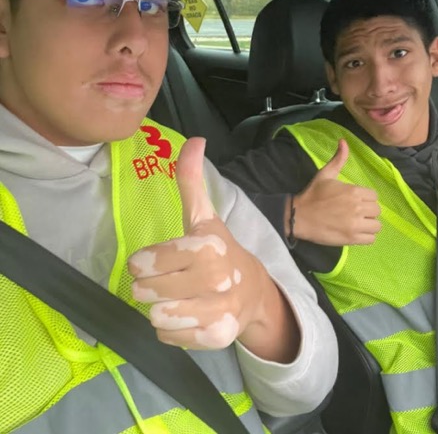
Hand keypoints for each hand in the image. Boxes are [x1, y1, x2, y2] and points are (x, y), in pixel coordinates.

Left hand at [129, 137, 298, 359]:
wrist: (254, 291)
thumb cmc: (219, 249)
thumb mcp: (203, 215)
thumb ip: (190, 179)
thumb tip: (194, 139)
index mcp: (206, 245)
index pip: (144, 263)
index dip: (145, 262)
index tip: (160, 260)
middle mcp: (214, 278)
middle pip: (145, 292)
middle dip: (151, 286)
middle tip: (171, 280)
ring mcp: (216, 310)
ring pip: (155, 316)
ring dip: (161, 308)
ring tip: (180, 297)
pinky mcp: (215, 337)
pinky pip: (168, 337)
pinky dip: (173, 329)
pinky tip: (190, 314)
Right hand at [291, 139, 380, 245]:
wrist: (299, 216)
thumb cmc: (312, 195)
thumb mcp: (325, 174)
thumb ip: (338, 159)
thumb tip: (343, 141)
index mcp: (353, 191)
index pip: (374, 196)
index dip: (366, 199)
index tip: (355, 201)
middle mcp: (357, 207)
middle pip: (377, 211)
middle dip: (368, 212)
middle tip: (356, 213)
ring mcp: (355, 224)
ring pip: (376, 226)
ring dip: (369, 225)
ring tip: (358, 223)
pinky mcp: (352, 238)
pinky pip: (371, 239)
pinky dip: (366, 237)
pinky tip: (356, 232)